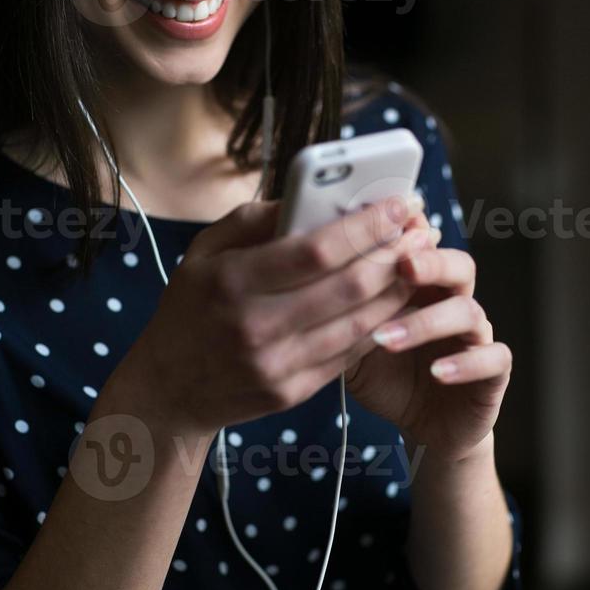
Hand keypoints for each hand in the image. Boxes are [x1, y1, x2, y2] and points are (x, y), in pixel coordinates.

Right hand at [121, 194, 429, 439]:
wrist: (168, 390)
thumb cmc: (189, 309)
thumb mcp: (204, 253)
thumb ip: (254, 220)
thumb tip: (309, 196)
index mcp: (232, 280)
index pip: (316, 249)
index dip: (367, 226)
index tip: (400, 205)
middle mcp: (256, 325)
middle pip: (349, 286)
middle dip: (396, 255)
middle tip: (422, 232)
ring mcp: (276, 364)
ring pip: (360, 323)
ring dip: (398, 290)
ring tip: (418, 263)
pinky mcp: (292, 393)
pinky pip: (349, 354)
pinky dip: (379, 325)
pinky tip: (394, 302)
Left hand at [344, 209, 512, 463]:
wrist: (423, 427)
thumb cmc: (385, 374)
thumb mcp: (351, 338)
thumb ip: (339, 307)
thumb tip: (299, 273)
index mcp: (422, 286)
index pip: (422, 246)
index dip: (407, 234)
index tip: (380, 226)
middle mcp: (454, 301)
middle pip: (458, 265)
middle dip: (430, 262)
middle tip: (401, 266)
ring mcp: (477, 335)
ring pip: (468, 312)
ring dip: (426, 322)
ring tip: (386, 338)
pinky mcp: (494, 371)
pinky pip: (493, 359)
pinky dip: (465, 364)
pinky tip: (436, 371)